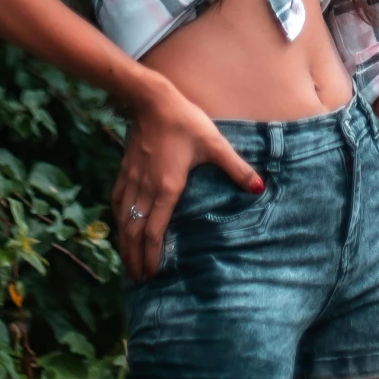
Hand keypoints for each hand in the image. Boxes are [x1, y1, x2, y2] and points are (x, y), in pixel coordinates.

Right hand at [112, 76, 262, 281]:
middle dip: (134, 257)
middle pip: (134, 232)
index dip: (151, 255)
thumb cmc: (185, 121)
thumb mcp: (215, 144)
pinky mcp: (125, 169)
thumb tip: (260, 187)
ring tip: (127, 261)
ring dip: (124, 243)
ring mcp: (132, 180)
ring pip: (123, 219)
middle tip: (137, 278)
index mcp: (166, 188)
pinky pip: (117, 201)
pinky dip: (118, 219)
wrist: (152, 100)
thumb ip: (236, 168)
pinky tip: (120, 224)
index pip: (154, 231)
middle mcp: (145, 189)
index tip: (151, 274)